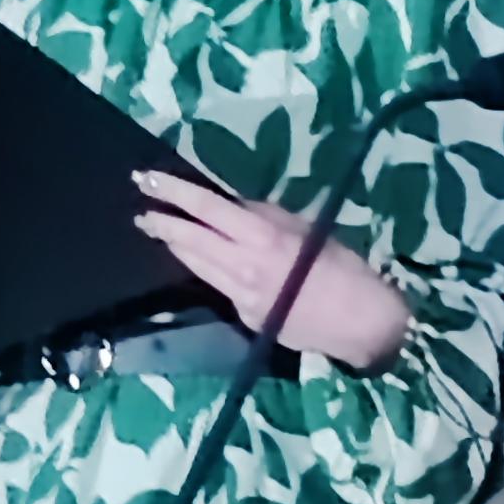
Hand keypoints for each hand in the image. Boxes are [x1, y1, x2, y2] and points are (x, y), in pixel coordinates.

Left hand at [134, 171, 410, 373]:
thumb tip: (237, 208)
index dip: (175, 192)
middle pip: (190, 240)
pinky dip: (204, 268)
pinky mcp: (244, 315)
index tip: (150, 180)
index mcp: (262, 237)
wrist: (362, 323)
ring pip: (196, 265)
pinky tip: (198, 259)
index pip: (206, 209)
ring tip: (157, 229)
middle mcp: (243, 266)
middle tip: (141, 208)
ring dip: (175, 246)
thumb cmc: (344, 267)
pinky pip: (217, 285)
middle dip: (162, 222)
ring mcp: (240, 295)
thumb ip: (268, 218)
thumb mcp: (307, 228)